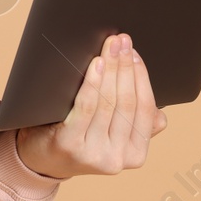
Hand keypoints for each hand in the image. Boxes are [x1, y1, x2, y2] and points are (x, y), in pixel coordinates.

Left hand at [14, 33, 167, 180]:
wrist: (41, 159)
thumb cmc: (80, 138)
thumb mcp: (113, 136)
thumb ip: (136, 124)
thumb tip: (159, 111)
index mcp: (135, 154)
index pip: (145, 109)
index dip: (142, 78)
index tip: (135, 53)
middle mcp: (118, 159)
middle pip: (127, 102)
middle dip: (126, 67)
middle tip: (123, 41)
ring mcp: (94, 154)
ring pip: (108, 102)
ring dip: (111, 69)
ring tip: (110, 47)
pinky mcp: (70, 145)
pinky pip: (86, 107)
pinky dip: (93, 83)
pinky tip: (96, 64)